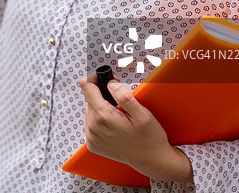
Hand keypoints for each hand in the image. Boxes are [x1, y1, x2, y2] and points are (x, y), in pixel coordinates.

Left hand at [78, 74, 192, 182]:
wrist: (151, 160)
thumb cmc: (150, 138)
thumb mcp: (143, 115)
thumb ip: (125, 97)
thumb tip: (110, 84)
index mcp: (103, 117)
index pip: (87, 87)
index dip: (95, 78)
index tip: (105, 78)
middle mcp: (93, 127)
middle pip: (89, 99)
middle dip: (102, 94)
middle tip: (119, 98)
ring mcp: (91, 137)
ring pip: (90, 111)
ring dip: (101, 107)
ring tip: (118, 113)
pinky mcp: (92, 144)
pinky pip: (91, 124)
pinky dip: (100, 120)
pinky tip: (113, 124)